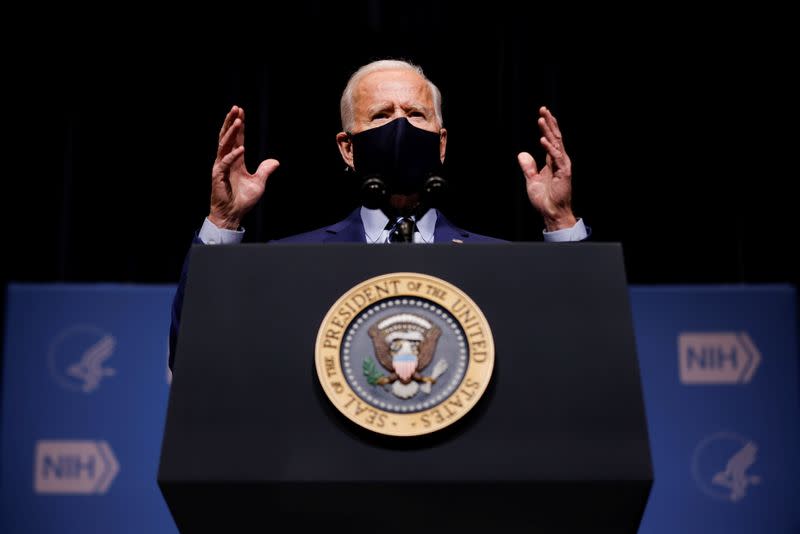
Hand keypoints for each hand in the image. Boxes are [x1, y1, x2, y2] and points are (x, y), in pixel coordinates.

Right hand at [208, 105, 279, 229]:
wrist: (233, 215)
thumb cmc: (243, 200)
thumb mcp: (259, 183)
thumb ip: (265, 171)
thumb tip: (275, 161)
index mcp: (235, 160)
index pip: (237, 139)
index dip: (239, 126)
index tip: (241, 112)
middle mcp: (226, 161)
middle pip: (227, 137)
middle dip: (231, 122)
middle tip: (236, 108)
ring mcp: (220, 167)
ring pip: (224, 145)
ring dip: (231, 133)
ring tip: (237, 121)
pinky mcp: (218, 176)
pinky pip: (225, 163)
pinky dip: (233, 155)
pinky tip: (241, 148)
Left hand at [517, 106, 575, 231]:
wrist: (551, 212)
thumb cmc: (544, 199)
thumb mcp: (532, 180)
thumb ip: (528, 167)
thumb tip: (522, 154)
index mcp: (552, 161)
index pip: (550, 140)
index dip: (547, 127)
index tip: (542, 114)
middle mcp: (559, 160)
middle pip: (555, 137)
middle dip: (549, 123)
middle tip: (543, 109)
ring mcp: (562, 165)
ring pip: (556, 143)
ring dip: (548, 131)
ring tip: (542, 119)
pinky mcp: (563, 172)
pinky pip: (556, 157)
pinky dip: (549, 148)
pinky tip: (542, 139)